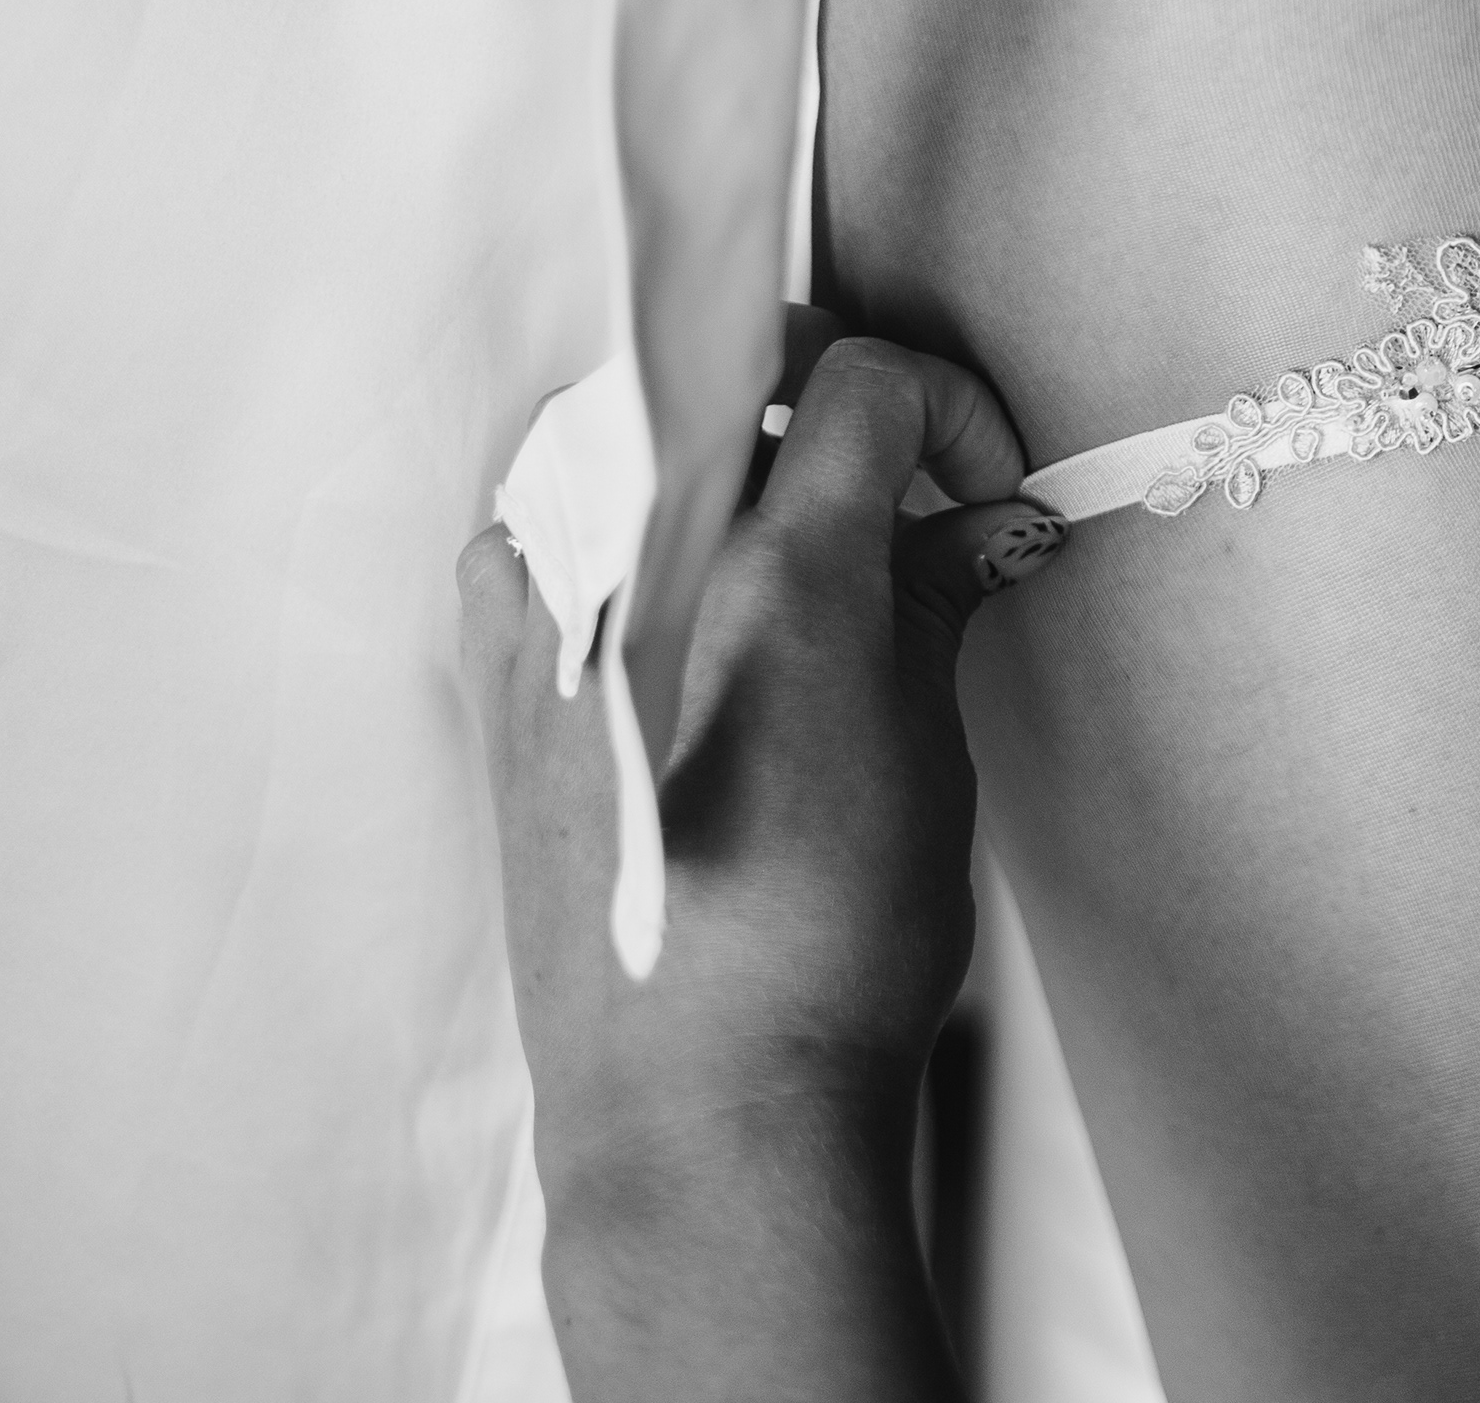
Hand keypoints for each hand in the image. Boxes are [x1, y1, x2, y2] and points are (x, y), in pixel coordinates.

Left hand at [461, 332, 1057, 1401]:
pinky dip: (608, 522)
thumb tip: (984, 529)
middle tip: (906, 487)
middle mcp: (641, 566)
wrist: (700, 1106)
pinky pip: (536, 530)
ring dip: (722, 449)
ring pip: (628, 434)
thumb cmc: (828, 949)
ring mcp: (547, 617)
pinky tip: (667, 589)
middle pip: (733, 373)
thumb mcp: (926, 754)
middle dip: (838, 405)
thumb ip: (939, 603)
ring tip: (794, 536)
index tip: (981, 484)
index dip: (947, 409)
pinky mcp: (496, 684)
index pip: (856, 380)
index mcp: (772, 572)